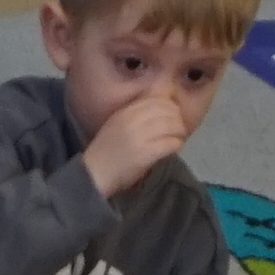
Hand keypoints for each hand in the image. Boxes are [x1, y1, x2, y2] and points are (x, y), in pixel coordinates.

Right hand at [77, 81, 202, 196]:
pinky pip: (170, 143)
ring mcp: (139, 136)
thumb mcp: (117, 125)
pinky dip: (176, 144)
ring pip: (172, 125)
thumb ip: (134, 115)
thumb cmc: (106, 152)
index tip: (173, 116)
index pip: (156, 99)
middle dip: (177, 119)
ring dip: (179, 132)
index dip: (170, 106)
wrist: (94, 174)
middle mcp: (132, 120)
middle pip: (167, 110)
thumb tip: (161, 106)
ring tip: (178, 138)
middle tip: (179, 129)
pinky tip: (174, 148)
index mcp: (125, 112)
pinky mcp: (146, 153)